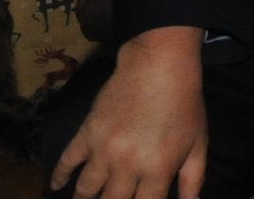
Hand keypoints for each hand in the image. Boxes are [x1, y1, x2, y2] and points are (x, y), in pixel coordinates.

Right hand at [50, 26, 207, 198]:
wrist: (159, 66)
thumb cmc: (185, 104)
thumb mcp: (198, 143)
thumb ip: (193, 178)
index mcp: (157, 169)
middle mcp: (126, 165)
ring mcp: (102, 150)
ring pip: (86, 189)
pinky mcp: (86, 133)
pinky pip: (66, 160)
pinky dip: (59, 175)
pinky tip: (55, 186)